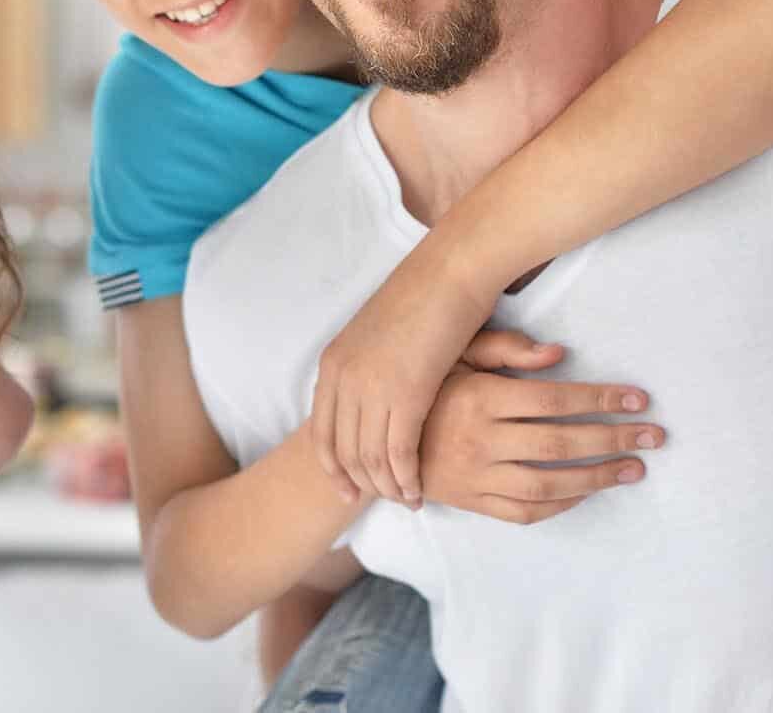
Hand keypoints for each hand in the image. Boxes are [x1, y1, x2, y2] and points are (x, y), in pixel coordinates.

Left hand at [309, 251, 495, 507]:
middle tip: (385, 502)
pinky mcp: (406, 393)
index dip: (332, 466)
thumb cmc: (425, 297)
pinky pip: (399, 452)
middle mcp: (343, 378)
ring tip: (408, 500)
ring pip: (370, 457)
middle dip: (361, 483)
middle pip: (343, 450)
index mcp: (333, 363)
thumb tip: (371, 394)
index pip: (321, 430)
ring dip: (388, 486)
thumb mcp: (379, 335)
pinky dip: (407, 478)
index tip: (348, 490)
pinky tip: (420, 490)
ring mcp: (371, 387)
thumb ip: (368, 367)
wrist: (450, 270)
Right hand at [418, 329, 662, 523]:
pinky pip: (526, 511)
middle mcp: (478, 440)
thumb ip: (504, 349)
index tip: (637, 398)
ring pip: (549, 484)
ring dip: (598, 477)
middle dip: (613, 439)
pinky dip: (561, 505)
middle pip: (560, 444)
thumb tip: (559, 353)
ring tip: (633, 468)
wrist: (374, 438)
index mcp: (477, 398)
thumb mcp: (453, 354)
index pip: (553, 400)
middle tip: (654, 436)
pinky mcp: (472, 501)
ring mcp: (475, 476)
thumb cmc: (421, 387)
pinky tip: (587, 491)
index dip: (600, 399)